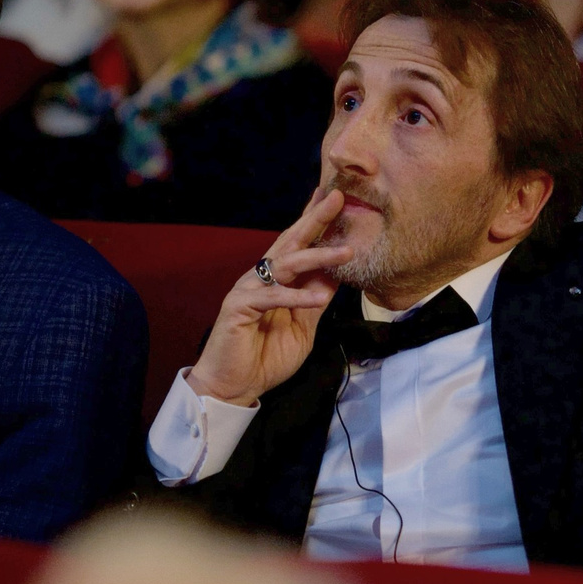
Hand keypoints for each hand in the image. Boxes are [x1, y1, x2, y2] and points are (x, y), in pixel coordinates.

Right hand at [183, 186, 354, 407]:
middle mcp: (262, 277)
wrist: (234, 386)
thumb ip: (315, 300)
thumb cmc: (266, 356)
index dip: (316, 221)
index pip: (299, 244)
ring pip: (286, 265)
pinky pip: (272, 297)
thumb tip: (336, 276)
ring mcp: (249, 289)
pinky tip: (319, 297)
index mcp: (278, 280)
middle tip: (338, 198)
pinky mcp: (239, 307)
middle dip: (315, 219)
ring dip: (318, 257)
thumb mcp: (303, 326)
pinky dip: (297, 296)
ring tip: (348, 252)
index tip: (335, 198)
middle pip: (291, 242)